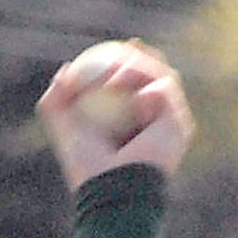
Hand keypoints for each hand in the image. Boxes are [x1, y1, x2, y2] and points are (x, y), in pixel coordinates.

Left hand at [38, 40, 195, 191]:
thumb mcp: (66, 131)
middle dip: (138, 57)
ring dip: (138, 70)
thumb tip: (63, 71)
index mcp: (132, 121)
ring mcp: (170, 122)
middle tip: (123, 48)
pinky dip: (148, 91)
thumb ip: (57, 105)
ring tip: (113, 81)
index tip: (109, 50)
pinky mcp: (180, 124)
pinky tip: (134, 103)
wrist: (110, 190)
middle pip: (153, 73)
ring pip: (161, 76)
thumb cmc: (88, 168)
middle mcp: (155, 120)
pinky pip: (166, 91)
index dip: (124, 61)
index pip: (133, 81)